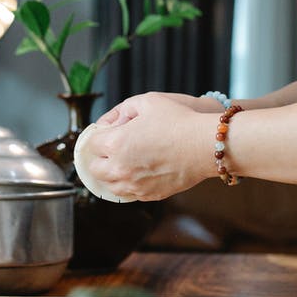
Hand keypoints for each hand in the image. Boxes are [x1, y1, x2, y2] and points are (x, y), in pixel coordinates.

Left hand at [81, 92, 217, 200]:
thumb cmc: (179, 120)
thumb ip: (121, 110)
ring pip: (109, 185)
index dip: (99, 134)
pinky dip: (127, 184)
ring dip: (110, 173)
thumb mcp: (147, 101)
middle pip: (94, 168)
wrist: (205, 145)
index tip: (107, 131)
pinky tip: (136, 172)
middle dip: (99, 156)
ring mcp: (134, 184)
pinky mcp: (149, 194)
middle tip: (111, 147)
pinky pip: (128, 193)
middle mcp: (120, 167)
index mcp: (115, 143)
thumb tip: (110, 122)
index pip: (91, 143)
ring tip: (122, 161)